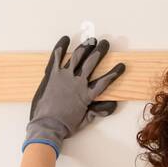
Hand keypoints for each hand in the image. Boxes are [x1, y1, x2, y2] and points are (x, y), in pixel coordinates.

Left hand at [23, 35, 124, 153]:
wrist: (47, 126)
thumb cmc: (64, 127)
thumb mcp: (83, 122)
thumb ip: (95, 112)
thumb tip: (110, 106)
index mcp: (86, 95)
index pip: (104, 81)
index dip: (114, 73)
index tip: (121, 66)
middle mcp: (78, 83)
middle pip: (92, 63)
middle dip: (100, 51)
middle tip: (105, 43)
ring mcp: (65, 77)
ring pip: (78, 57)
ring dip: (85, 47)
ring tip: (91, 40)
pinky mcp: (53, 75)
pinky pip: (57, 57)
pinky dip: (61, 47)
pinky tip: (66, 39)